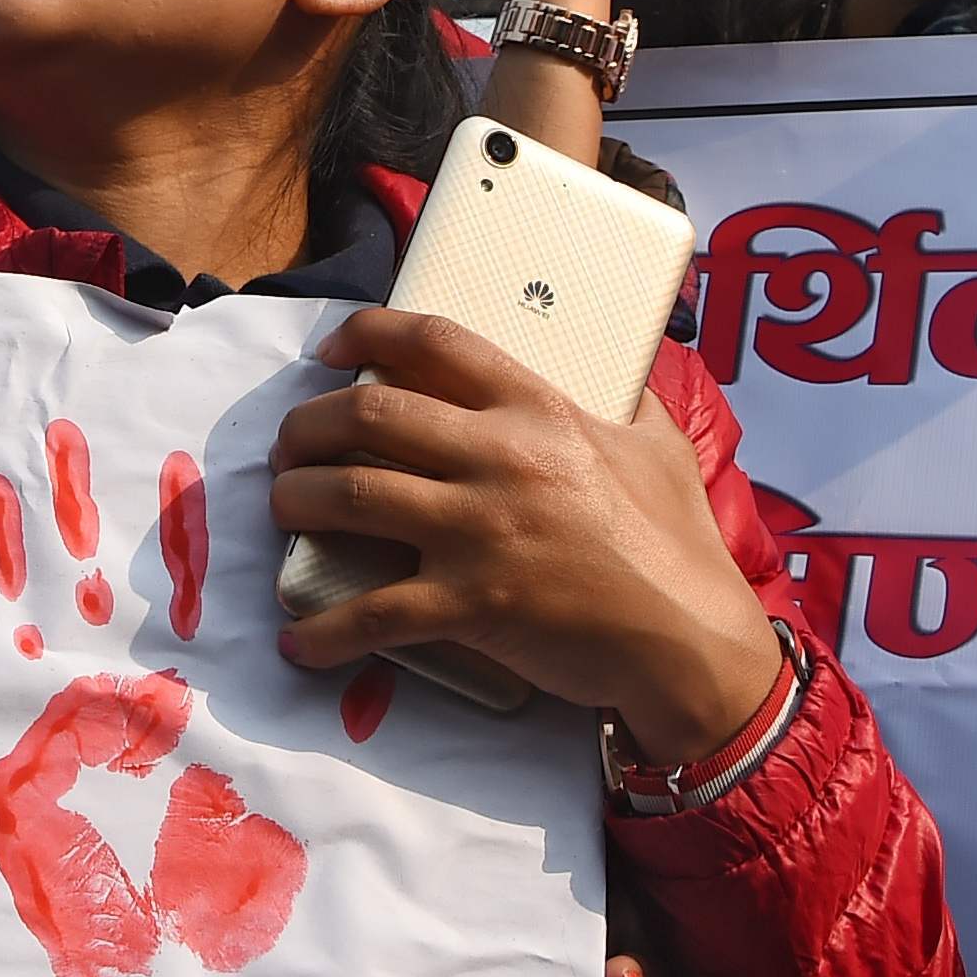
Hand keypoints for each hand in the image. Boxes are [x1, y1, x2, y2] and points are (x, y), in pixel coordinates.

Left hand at [268, 309, 786, 763]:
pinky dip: (322, 631)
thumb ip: (623, 401)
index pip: (433, 344)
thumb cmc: (678, 544)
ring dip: (295, 501)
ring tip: (284, 509)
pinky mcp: (470, 604)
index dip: (367, 334)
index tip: (332, 350)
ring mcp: (479, 532)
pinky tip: (297, 642)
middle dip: (306, 426)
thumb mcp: (658, 444)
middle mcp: (499, 458)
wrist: (691, 639)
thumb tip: (613, 372)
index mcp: (538, 410)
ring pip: (349, 496)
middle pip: (366, 416)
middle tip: (291, 445)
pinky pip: (372, 614)